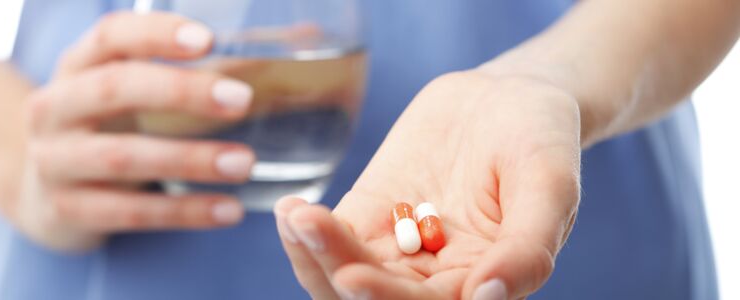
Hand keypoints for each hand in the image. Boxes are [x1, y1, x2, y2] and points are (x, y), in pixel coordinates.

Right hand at [5, 12, 256, 251]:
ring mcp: (53, 161)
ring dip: (189, 159)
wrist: (39, 195)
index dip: (156, 34)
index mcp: (76, 67)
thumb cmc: (104, 130)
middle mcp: (55, 108)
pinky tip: (228, 210)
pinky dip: (184, 212)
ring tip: (244, 162)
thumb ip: (184, 74)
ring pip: (123, 156)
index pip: (111, 36)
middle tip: (241, 100)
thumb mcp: (127, 95)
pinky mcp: (65, 210)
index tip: (208, 40)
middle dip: (181, 91)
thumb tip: (281, 51)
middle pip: (115, 88)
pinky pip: (130, 212)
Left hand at [275, 70, 580, 298]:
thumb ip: (527, 248)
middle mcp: (436, 281)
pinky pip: (333, 237)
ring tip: (297, 218)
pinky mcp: (370, 216)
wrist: (507, 97)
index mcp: (482, 287)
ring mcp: (398, 250)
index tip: (354, 278)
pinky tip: (291, 210)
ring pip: (346, 274)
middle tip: (312, 231)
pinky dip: (308, 231)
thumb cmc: (542, 140)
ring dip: (316, 256)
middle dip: (339, 273)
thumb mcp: (550, 187)